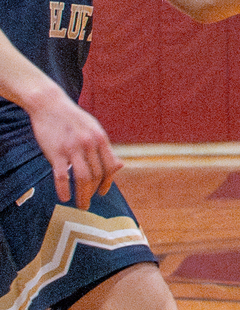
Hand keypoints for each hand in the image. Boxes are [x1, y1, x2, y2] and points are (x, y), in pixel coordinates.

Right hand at [28, 83, 116, 208]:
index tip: (103, 192)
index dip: (108, 182)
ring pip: (82, 179)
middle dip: (93, 192)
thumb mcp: (93, 129)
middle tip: (87, 202)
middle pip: (96, 175)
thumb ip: (103, 148)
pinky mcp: (56, 153)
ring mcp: (72, 148)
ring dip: (82, 196)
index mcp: (100, 138)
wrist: (50, 104)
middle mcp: (89, 143)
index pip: (110, 166)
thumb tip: (118, 166)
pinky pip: (62, 177)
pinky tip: (64, 198)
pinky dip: (64, 190)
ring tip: (81, 205)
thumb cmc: (72, 119)